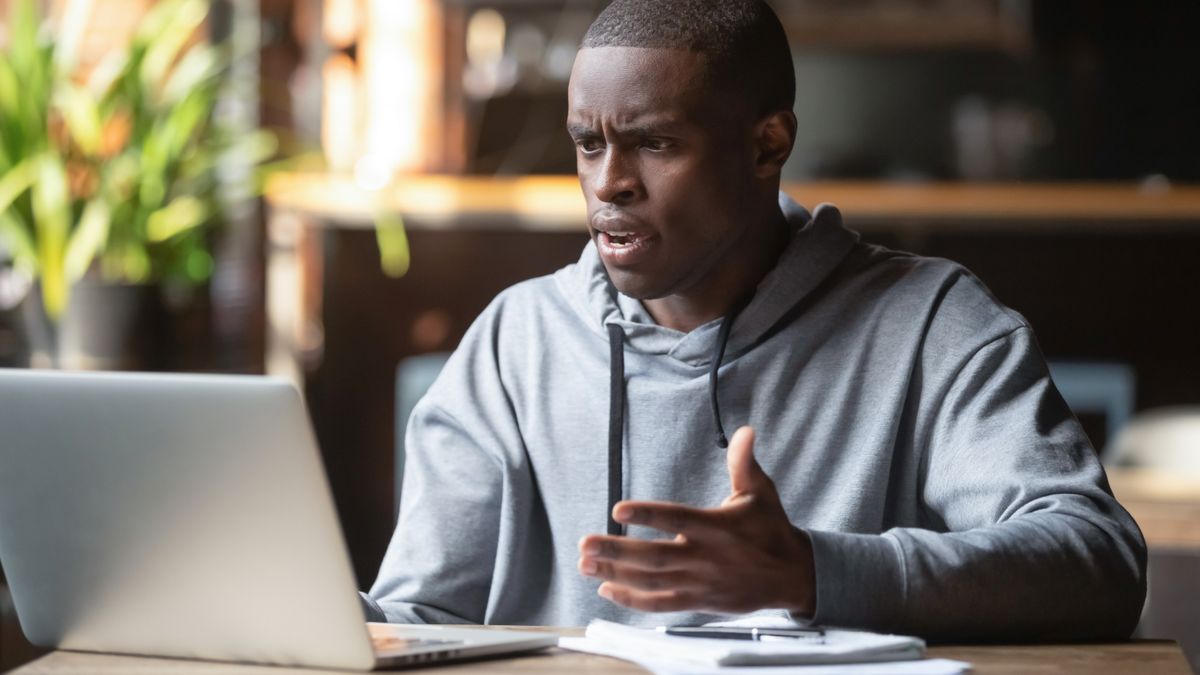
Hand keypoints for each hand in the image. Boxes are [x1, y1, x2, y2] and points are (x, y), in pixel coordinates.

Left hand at [577, 426, 814, 614]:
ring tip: (584, 563)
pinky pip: (661, 604)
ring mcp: (700, 583)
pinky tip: (607, 588)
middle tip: (583, 543)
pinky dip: (633, 599)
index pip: (677, 519)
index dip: (648, 514)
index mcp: (717, 528)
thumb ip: (744, 463)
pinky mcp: (699, 602)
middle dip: (616, 550)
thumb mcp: (760, 492)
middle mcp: (705, 557)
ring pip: (652, 581)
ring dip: (616, 573)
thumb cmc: (771, 529)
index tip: (617, 508)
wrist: (793, 576)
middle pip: (654, 556)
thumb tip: (746, 430)